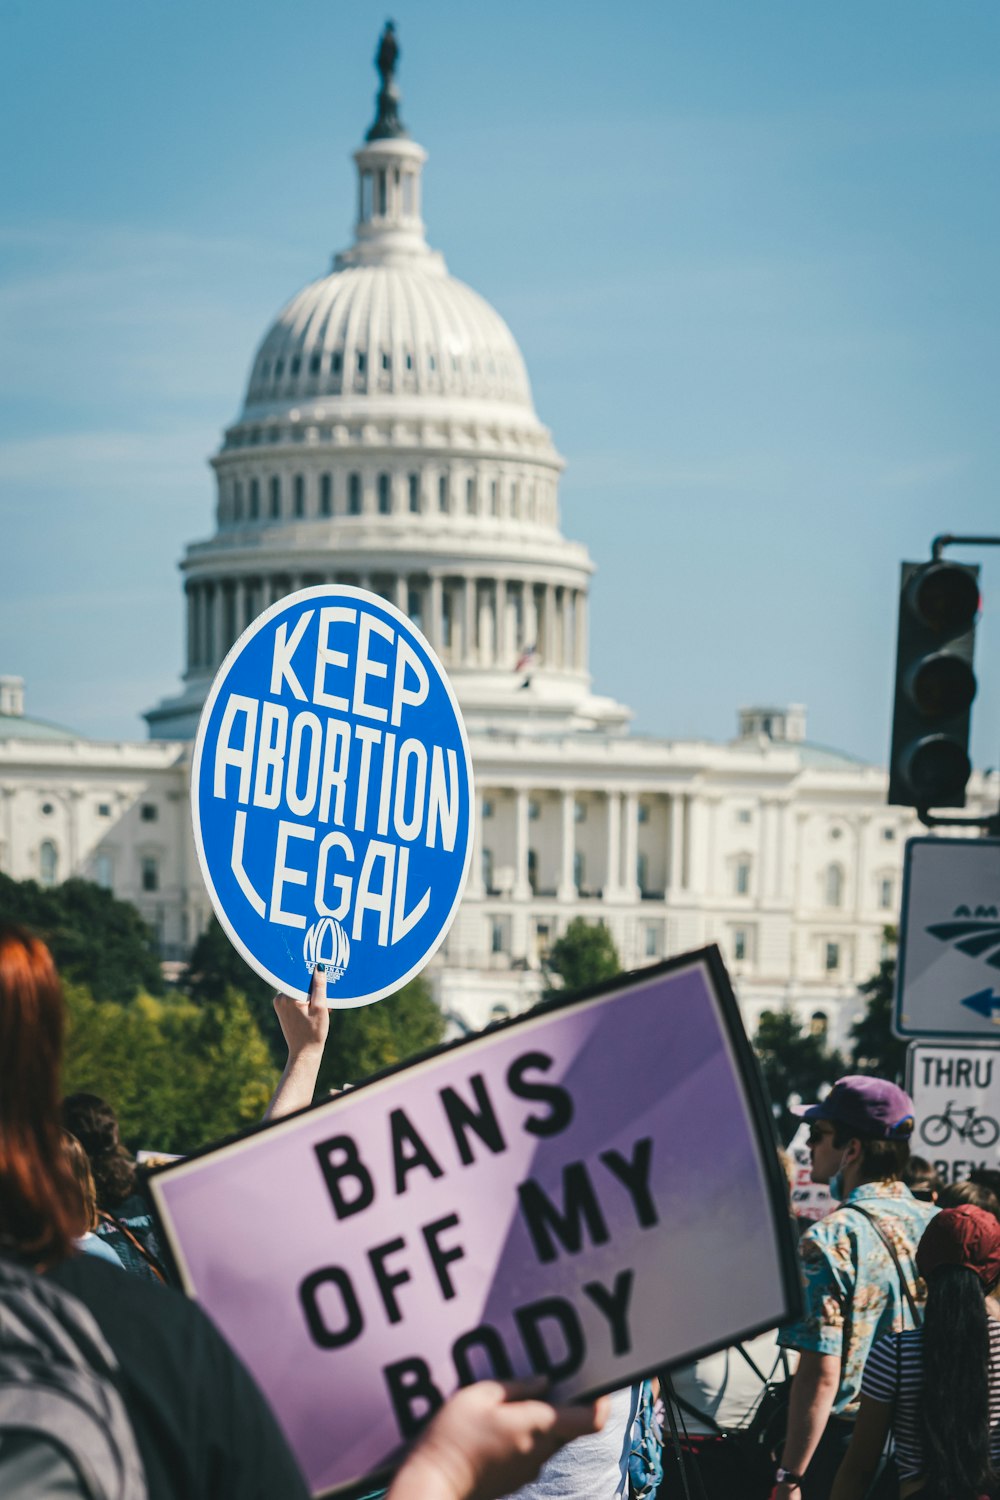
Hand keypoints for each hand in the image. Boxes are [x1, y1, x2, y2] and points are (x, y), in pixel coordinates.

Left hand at [273, 967, 328, 1060]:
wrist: (304, 1052)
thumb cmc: (314, 1032)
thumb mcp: (320, 1007)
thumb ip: (319, 986)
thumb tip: (319, 967)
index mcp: (287, 996)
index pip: (300, 975)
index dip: (313, 975)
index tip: (323, 977)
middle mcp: (280, 998)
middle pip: (299, 982)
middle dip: (314, 987)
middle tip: (326, 996)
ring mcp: (279, 1004)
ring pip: (298, 990)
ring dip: (312, 995)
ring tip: (323, 1006)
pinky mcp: (282, 1009)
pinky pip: (295, 997)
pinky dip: (306, 1000)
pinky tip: (316, 1009)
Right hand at [388, 1379, 609, 1499]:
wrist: (434, 1484)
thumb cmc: (454, 1437)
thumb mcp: (480, 1395)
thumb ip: (517, 1386)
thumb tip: (544, 1382)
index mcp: (539, 1427)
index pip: (590, 1419)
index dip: (601, 1401)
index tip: (598, 1383)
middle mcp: (541, 1451)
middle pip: (570, 1428)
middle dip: (564, 1404)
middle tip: (548, 1381)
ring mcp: (528, 1469)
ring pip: (550, 1439)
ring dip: (541, 1420)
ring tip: (513, 1401)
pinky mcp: (514, 1479)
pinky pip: (531, 1452)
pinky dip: (525, 1436)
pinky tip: (499, 1425)